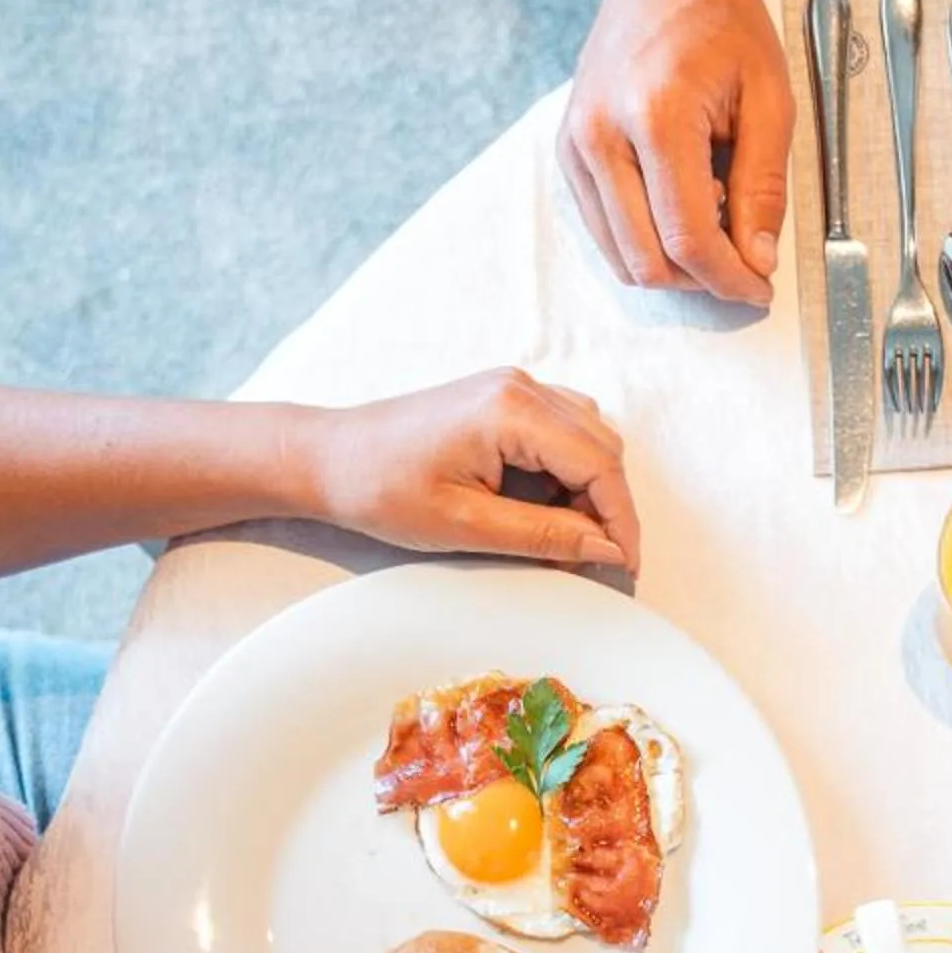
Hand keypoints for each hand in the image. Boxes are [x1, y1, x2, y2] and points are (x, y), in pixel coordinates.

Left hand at [306, 370, 642, 574]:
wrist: (328, 458)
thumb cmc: (382, 489)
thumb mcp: (466, 524)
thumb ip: (544, 534)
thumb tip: (606, 548)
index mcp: (512, 411)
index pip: (600, 465)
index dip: (621, 520)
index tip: (624, 566)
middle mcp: (521, 386)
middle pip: (603, 448)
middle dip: (607, 507)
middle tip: (588, 559)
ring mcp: (512, 387)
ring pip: (589, 438)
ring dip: (589, 489)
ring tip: (563, 537)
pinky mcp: (502, 398)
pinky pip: (562, 431)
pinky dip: (568, 472)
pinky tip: (545, 507)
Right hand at [559, 0, 791, 305]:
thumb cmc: (722, 21)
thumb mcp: (769, 99)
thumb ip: (763, 188)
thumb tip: (756, 261)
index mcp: (656, 116)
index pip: (688, 238)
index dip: (729, 279)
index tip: (760, 289)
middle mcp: (602, 134)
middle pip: (647, 259)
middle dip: (703, 281)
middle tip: (746, 269)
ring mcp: (575, 143)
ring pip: (621, 254)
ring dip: (674, 266)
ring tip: (718, 230)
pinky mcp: (568, 149)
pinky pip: (604, 228)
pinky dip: (646, 240)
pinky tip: (684, 209)